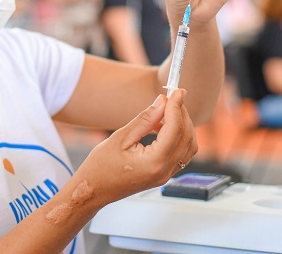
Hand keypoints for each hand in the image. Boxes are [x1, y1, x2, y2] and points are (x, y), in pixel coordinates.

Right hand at [75, 90, 196, 204]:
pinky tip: (163, 126)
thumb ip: (145, 119)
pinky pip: (180, 154)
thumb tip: (162, 102)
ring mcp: (165, 176)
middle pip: (186, 137)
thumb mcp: (121, 137)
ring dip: (183, 125)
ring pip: (188, 146)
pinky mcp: (163, 175)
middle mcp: (164, 171)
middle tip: (174, 96)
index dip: (176, 107)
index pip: (175, 130)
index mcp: (154, 163)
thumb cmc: (100, 167)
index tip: (176, 91)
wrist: (93, 190)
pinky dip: (178, 137)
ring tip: (167, 110)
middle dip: (182, 114)